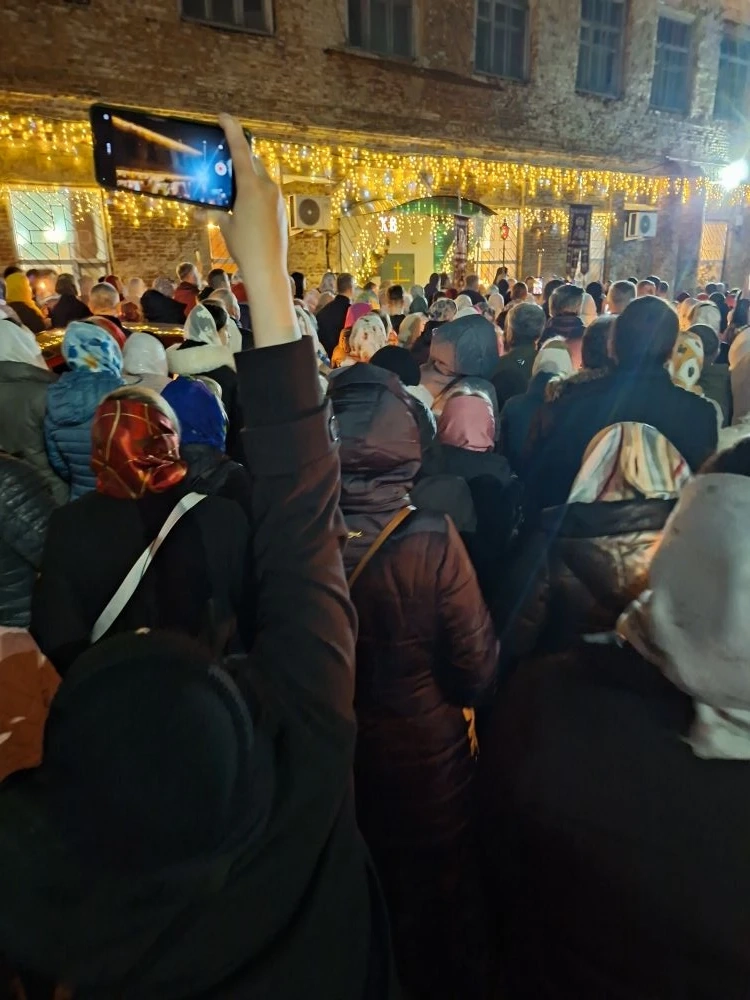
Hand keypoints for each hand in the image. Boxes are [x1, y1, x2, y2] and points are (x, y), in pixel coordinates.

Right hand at [216, 114, 298, 347]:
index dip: (231, 130)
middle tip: (222, 157)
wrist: (268, 269)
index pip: (240, 150)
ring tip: (231, 185)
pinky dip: (253, 190)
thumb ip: (216, 212)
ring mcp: (276, 197)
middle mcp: (267, 187)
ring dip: (245, 176)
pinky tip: (243, 203)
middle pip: (251, 161)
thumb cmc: (245, 247)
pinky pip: (265, 191)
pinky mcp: (280, 208)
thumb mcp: (225, 226)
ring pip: (259, 176)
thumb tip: (199, 210)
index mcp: (251, 186)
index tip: (224, 116)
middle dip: (237, 157)